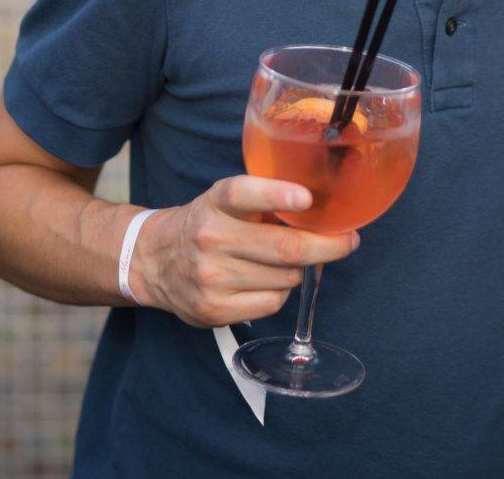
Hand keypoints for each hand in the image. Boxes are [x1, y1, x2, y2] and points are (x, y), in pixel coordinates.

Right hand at [127, 175, 358, 326]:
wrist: (155, 260)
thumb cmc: (209, 223)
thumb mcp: (227, 200)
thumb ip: (266, 199)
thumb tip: (324, 208)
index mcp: (217, 202)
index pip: (243, 193)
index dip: (277, 195)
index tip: (306, 199)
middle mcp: (211, 237)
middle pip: (284, 248)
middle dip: (327, 246)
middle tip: (348, 241)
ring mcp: (211, 277)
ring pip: (286, 278)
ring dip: (297, 270)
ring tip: (284, 262)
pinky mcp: (213, 309)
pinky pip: (273, 303)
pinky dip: (281, 292)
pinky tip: (266, 282)